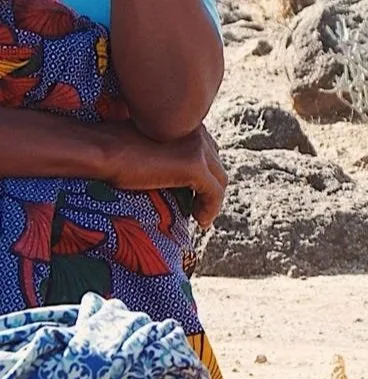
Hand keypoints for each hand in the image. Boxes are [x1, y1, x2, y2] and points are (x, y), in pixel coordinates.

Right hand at [100, 122, 226, 227]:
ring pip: (219, 178)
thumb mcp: (145, 141)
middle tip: (199, 206)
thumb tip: (172, 169)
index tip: (194, 190)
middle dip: (210, 185)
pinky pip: (214, 193)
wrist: (98, 149)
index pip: (204, 146)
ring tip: (200, 215)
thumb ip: (165, 148)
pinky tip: (200, 221)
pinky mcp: (194, 165)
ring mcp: (196, 145)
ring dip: (212, 200)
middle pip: (215, 163)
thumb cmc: (110, 146)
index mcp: (182, 118)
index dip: (202, 170)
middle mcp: (194, 127)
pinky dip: (210, 209)